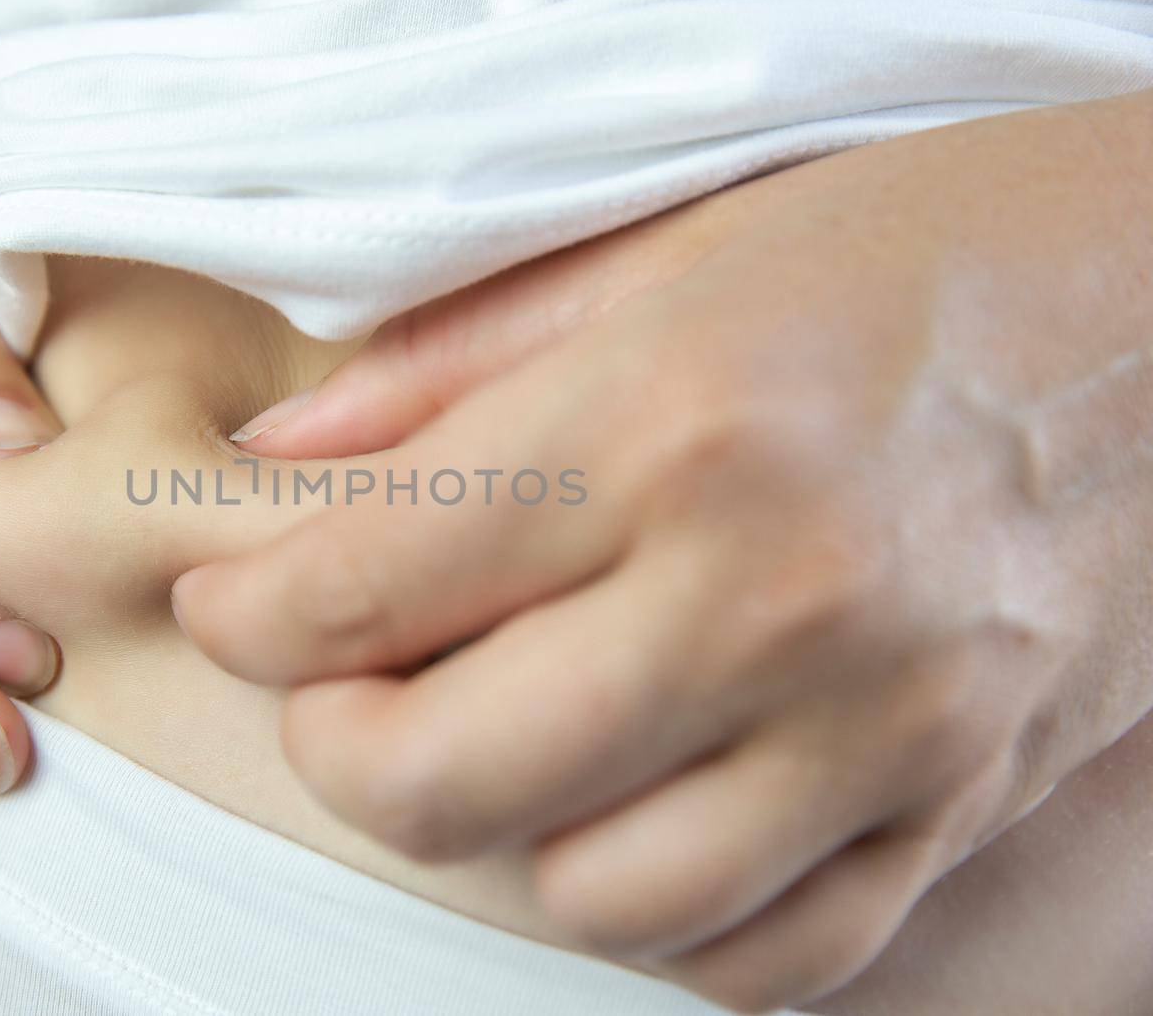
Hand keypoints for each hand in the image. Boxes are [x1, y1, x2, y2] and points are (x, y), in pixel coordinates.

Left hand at [171, 92, 1152, 1010]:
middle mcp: (772, 595)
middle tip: (343, 687)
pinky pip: (770, 956)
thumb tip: (281, 469)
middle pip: (446, 780)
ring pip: (595, 900)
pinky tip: (645, 815)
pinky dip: (668, 916)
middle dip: (343, 746)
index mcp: (669, 425)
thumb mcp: (668, 255)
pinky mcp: (960, 804)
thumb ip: (451, 370)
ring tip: (506, 741)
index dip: (251, 615)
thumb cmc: (917, 257)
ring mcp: (883, 727)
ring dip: (505, 837)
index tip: (240, 605)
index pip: (361, 585)